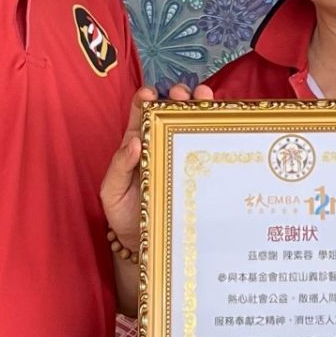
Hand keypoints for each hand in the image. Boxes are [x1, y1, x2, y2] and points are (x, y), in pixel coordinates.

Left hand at [99, 84, 214, 251]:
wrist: (145, 243)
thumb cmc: (123, 213)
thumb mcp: (112, 191)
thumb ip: (119, 167)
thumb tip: (134, 142)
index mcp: (137, 144)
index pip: (141, 113)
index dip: (146, 98)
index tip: (151, 94)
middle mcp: (161, 145)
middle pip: (171, 113)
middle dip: (178, 97)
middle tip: (183, 94)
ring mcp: (181, 157)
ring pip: (192, 125)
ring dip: (200, 107)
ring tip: (205, 99)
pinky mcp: (198, 172)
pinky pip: (208, 149)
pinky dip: (216, 133)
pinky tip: (223, 123)